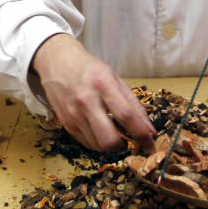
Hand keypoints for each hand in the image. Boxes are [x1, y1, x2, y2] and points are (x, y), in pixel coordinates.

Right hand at [30, 34, 154, 151]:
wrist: (57, 62)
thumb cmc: (90, 69)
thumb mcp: (115, 78)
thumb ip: (133, 104)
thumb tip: (149, 130)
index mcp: (103, 84)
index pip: (126, 115)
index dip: (141, 133)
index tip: (150, 143)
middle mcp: (86, 101)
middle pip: (109, 138)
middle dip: (123, 145)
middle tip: (128, 141)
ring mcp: (73, 114)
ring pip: (98, 145)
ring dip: (111, 146)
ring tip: (114, 134)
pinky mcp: (65, 123)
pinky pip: (86, 143)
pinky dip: (98, 143)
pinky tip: (101, 132)